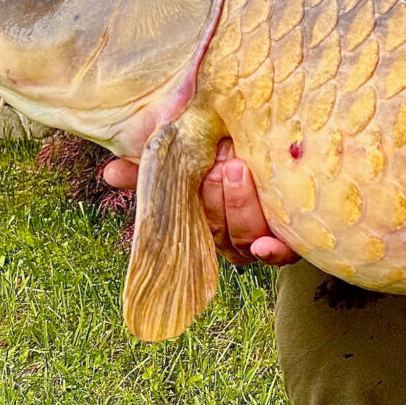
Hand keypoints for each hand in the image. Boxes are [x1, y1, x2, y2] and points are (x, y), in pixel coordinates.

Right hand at [100, 140, 300, 266]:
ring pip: (244, 237)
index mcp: (208, 219)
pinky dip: (273, 252)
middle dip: (215, 197)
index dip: (186, 204)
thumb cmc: (239, 155)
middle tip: (221, 161)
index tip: (188, 176)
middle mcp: (234, 235)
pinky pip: (283, 254)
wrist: (292, 150)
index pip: (190, 222)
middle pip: (216, 230)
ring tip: (239, 169)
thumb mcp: (199, 157)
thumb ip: (156, 166)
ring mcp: (264, 237)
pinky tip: (266, 244)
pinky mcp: (296, 239)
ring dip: (239, 207)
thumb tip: (110, 171)